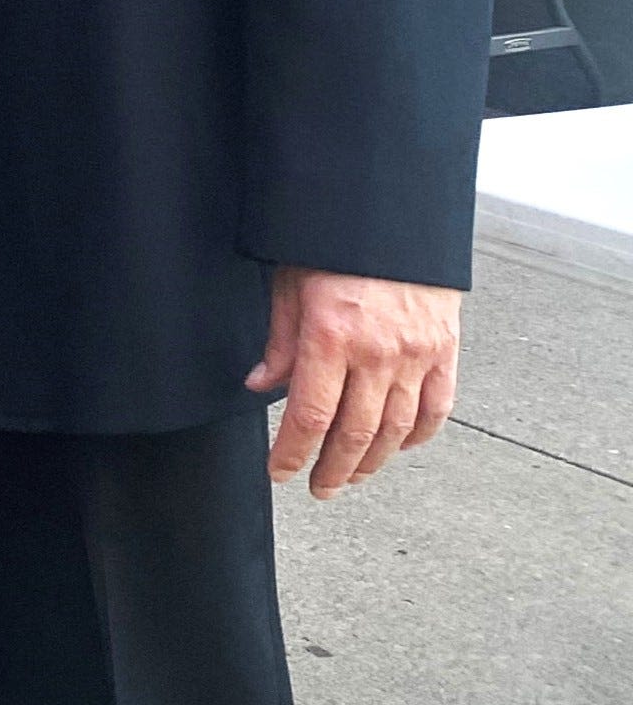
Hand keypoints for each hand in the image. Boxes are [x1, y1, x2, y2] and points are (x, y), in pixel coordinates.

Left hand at [246, 266, 461, 499]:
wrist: (395, 216)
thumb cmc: (333, 243)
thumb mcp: (290, 283)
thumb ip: (279, 340)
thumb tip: (259, 386)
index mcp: (331, 335)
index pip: (309, 414)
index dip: (293, 452)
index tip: (280, 472)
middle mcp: (378, 352)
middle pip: (355, 433)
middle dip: (331, 468)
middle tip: (316, 488)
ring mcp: (417, 355)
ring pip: (396, 430)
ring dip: (372, 462)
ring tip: (350, 476)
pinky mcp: (445, 351)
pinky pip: (436, 409)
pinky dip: (418, 436)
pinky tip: (399, 448)